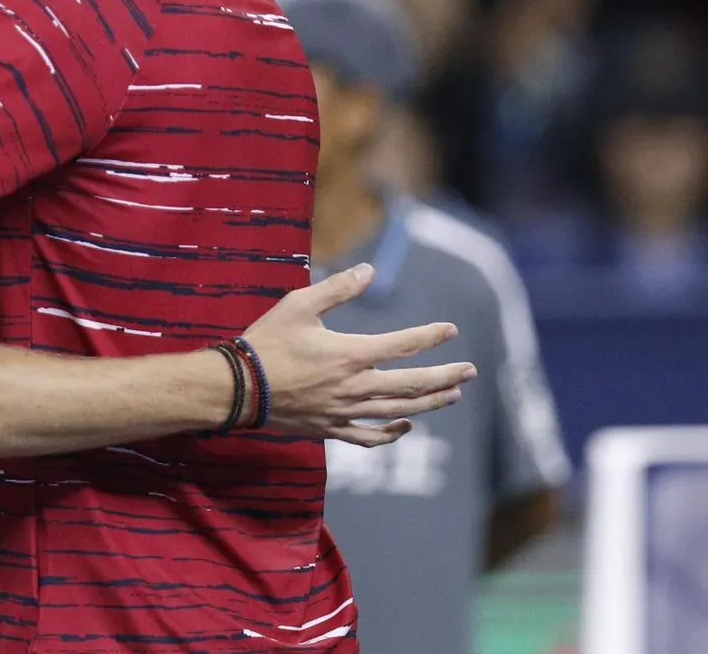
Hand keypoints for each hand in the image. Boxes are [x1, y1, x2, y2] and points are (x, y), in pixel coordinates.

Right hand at [240, 264, 476, 446]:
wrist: (238, 387)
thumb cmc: (266, 341)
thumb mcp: (299, 304)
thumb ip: (337, 289)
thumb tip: (370, 271)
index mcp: (351, 353)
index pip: (404, 343)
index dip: (431, 335)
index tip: (450, 330)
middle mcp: (355, 385)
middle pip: (412, 383)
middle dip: (446, 377)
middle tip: (470, 372)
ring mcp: (345, 410)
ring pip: (398, 411)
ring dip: (430, 403)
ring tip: (451, 396)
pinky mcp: (331, 427)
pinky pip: (369, 437)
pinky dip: (391, 434)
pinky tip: (406, 425)